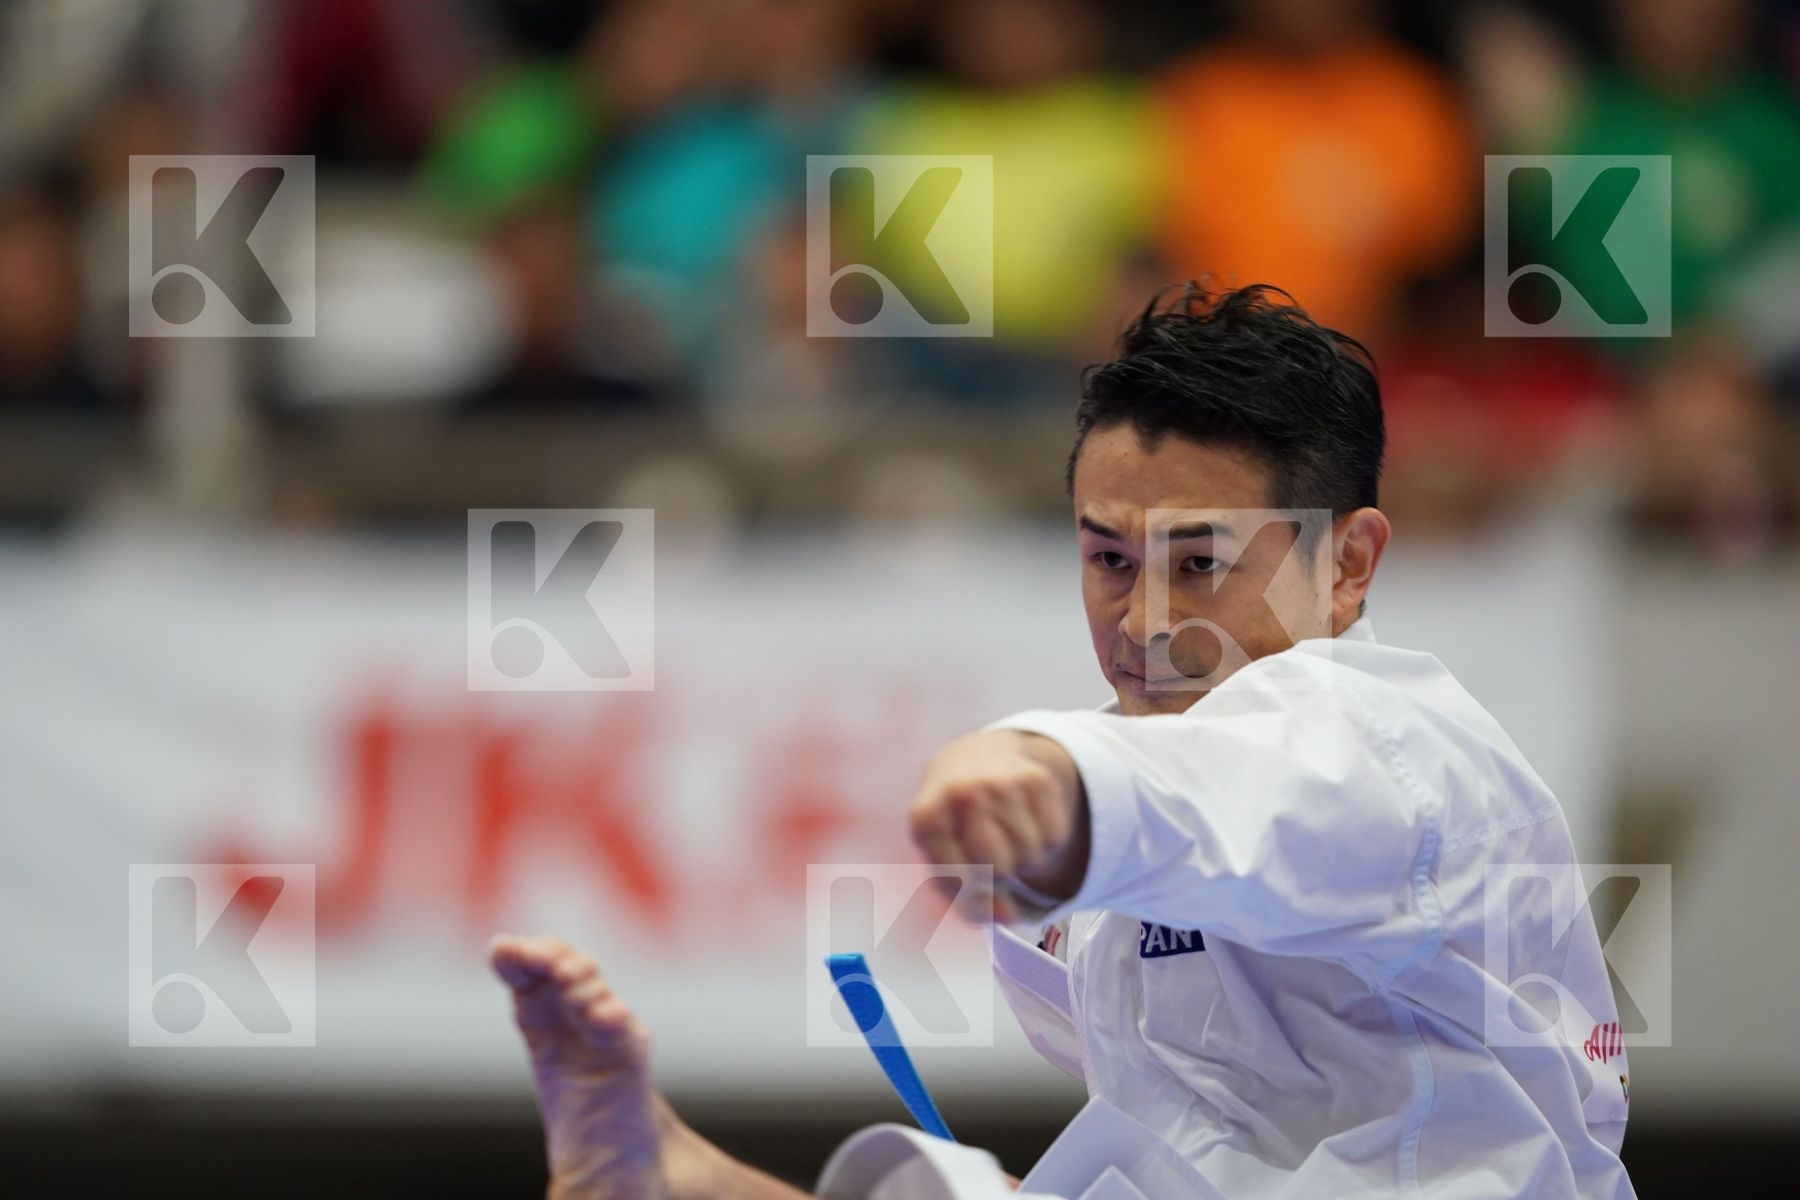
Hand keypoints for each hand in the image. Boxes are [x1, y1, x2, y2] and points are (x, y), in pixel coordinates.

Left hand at [907, 730, 1087, 921]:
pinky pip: (1055, 838)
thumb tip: (1010, 916)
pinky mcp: (1037, 778)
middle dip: (999, 873)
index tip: (973, 882)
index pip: (959, 882)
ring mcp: (1001, 782)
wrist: (971, 759)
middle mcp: (962, 793)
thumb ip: (967, 900)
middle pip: (1000, 869)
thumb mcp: (941, 856)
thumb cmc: (953, 820)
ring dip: (1024, 857)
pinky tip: (1026, 821)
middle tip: (991, 854)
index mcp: (926, 817)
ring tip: (1007, 836)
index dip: (972, 895)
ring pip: (1031, 855)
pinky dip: (1045, 840)